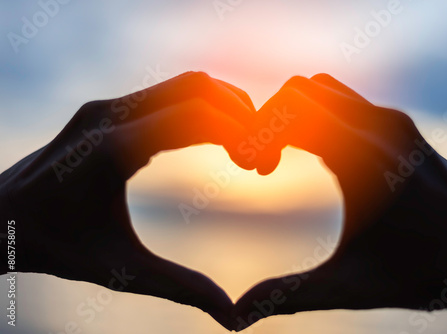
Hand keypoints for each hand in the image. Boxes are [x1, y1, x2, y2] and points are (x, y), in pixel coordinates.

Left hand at [0, 71, 255, 329]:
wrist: (0, 220)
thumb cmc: (56, 247)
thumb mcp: (121, 271)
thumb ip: (180, 287)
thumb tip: (230, 316)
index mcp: (111, 150)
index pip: (194, 117)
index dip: (239, 133)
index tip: (261, 164)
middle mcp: (109, 115)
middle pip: (197, 88)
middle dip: (240, 113)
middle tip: (258, 155)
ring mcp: (106, 106)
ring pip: (185, 84)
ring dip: (223, 106)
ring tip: (244, 145)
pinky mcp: (107, 108)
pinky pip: (167, 93)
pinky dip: (201, 107)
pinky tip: (215, 138)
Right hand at [233, 74, 446, 329]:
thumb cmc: (425, 273)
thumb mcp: (350, 286)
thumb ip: (288, 295)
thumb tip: (237, 315)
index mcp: (362, 158)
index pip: (288, 114)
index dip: (256, 135)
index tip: (253, 170)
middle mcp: (379, 126)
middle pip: (299, 90)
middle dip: (270, 119)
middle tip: (264, 164)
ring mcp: (393, 120)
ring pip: (323, 89)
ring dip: (295, 114)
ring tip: (286, 156)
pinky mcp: (401, 125)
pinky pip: (346, 100)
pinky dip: (319, 115)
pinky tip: (319, 155)